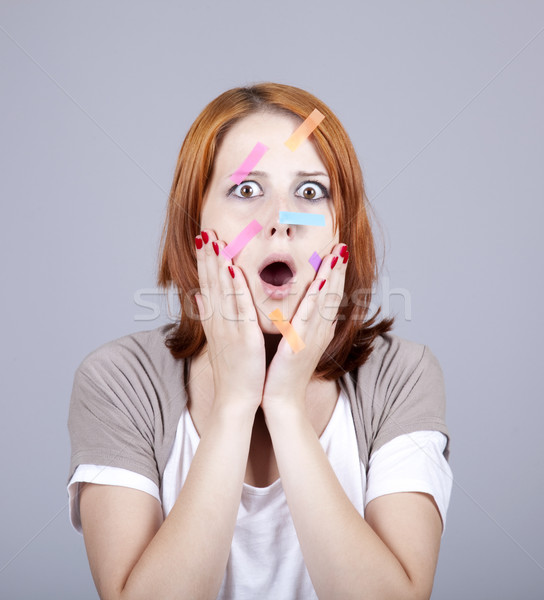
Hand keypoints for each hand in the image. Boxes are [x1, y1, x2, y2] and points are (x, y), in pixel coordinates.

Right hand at [194, 230, 265, 413]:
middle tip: (205, 230)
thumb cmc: (232, 371)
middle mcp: (217, 321)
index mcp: (214, 321)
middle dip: (207, 256)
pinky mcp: (242, 337)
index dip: (204, 262)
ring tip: (214, 240)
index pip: (207, 285)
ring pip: (221, 290)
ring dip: (217, 264)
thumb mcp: (219, 341)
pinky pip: (238, 307)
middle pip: (210, 282)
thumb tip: (199, 298)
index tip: (203, 239)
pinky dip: (235, 287)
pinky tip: (233, 269)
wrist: (235, 399)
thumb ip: (210, 317)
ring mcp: (228, 328)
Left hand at [261, 243, 347, 414]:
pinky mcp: (300, 345)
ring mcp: (313, 338)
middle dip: (338, 268)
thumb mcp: (293, 341)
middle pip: (333, 294)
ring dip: (331, 277)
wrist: (281, 400)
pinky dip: (315, 299)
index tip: (338, 251)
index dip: (335, 272)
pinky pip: (308, 318)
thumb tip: (296, 303)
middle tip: (343, 244)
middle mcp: (320, 331)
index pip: (330, 295)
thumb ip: (296, 321)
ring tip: (337, 254)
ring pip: (326, 302)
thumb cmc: (283, 370)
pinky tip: (319, 282)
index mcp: (318, 328)